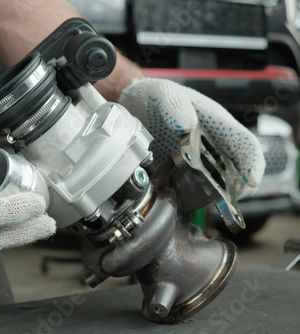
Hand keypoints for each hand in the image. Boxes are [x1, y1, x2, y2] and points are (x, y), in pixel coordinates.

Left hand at [119, 78, 264, 198]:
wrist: (131, 105)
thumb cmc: (153, 96)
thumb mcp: (162, 93)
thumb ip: (174, 104)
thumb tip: (187, 124)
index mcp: (217, 123)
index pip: (245, 143)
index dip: (252, 162)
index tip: (250, 180)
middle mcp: (212, 144)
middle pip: (237, 169)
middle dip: (238, 188)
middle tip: (227, 202)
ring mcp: (196, 159)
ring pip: (216, 182)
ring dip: (214, 195)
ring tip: (201, 202)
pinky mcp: (179, 171)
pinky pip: (190, 187)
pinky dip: (189, 196)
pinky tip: (179, 200)